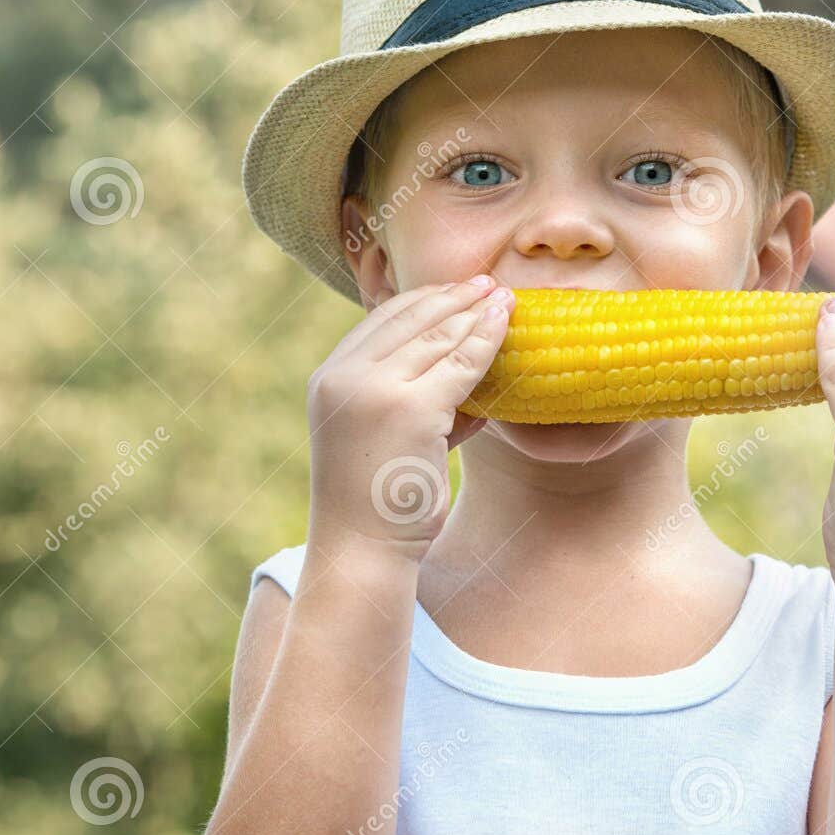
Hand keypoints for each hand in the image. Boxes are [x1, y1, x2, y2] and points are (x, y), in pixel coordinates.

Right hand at [306, 275, 513, 555]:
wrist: (362, 550)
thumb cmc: (379, 501)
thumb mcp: (385, 435)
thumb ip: (413, 397)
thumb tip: (468, 370)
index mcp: (329, 377)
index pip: (381, 321)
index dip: (423, 300)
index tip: (457, 290)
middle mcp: (343, 375)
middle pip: (408, 318)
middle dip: (453, 297)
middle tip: (489, 283)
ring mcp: (373, 389)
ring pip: (437, 336)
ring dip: (475, 313)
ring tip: (505, 299)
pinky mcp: (409, 408)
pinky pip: (460, 365)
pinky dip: (486, 341)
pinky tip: (506, 327)